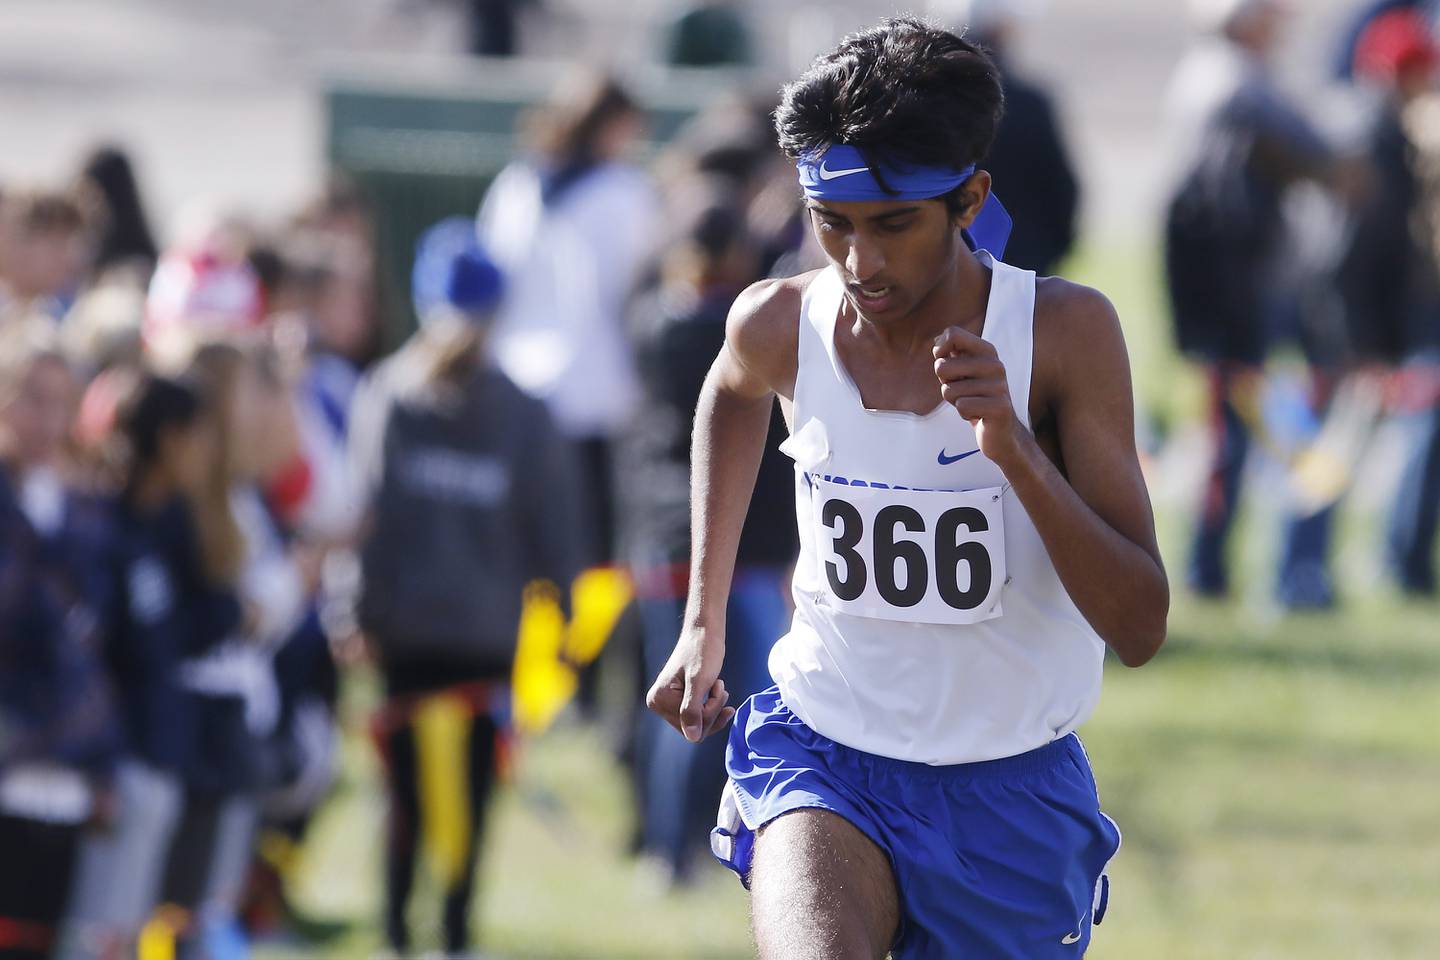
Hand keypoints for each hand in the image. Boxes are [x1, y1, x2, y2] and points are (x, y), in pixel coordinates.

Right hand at [645, 625, 734, 742]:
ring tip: (719, 685)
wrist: (705, 632)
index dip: (709, 713)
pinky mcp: (678, 699)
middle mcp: (658, 703)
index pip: (690, 728)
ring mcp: (668, 702)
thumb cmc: (703, 651)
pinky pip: (698, 716)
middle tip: (720, 686)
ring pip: (698, 723)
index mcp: (659, 700)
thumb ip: (693, 710)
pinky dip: (712, 705)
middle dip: (712, 710)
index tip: (717, 687)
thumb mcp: (700, 682)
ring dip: (714, 707)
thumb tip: (692, 738)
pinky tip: (718, 690)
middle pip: (693, 729)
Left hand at [933, 326, 1024, 467]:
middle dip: (944, 383)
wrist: (1001, 430)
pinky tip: (978, 415)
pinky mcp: (1000, 407)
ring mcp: (1000, 385)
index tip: (945, 362)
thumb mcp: (961, 371)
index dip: (939, 350)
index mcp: (987, 350)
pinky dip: (964, 414)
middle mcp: (995, 364)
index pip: (953, 334)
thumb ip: (950, 353)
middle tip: (963, 391)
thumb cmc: (975, 397)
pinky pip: (962, 406)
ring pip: (949, 391)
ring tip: (972, 403)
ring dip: (955, 401)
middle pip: (942, 366)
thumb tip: (937, 340)